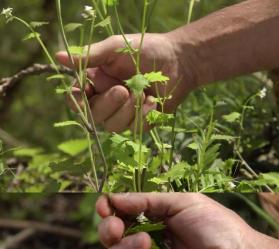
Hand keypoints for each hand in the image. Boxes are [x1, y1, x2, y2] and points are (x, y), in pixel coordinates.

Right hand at [56, 33, 195, 132]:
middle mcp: (106, 99)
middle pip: (94, 115)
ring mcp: (124, 112)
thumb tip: (58, 57)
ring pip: (113, 126)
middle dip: (108, 104)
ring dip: (127, 110)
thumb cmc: (146, 49)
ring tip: (142, 92)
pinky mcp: (142, 122)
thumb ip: (90, 56)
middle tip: (123, 89)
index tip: (85, 94)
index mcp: (95, 82)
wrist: (179, 60)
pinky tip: (153, 101)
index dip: (76, 101)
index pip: (76, 99)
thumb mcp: (115, 48)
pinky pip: (135, 128)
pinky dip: (143, 115)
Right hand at [96, 193, 254, 248]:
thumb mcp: (183, 202)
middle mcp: (151, 241)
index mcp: (158, 218)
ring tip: (146, 241)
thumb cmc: (217, 226)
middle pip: (111, 238)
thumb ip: (147, 201)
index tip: (104, 206)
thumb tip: (113, 198)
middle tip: (115, 226)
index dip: (109, 210)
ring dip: (125, 248)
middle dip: (108, 230)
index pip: (122, 214)